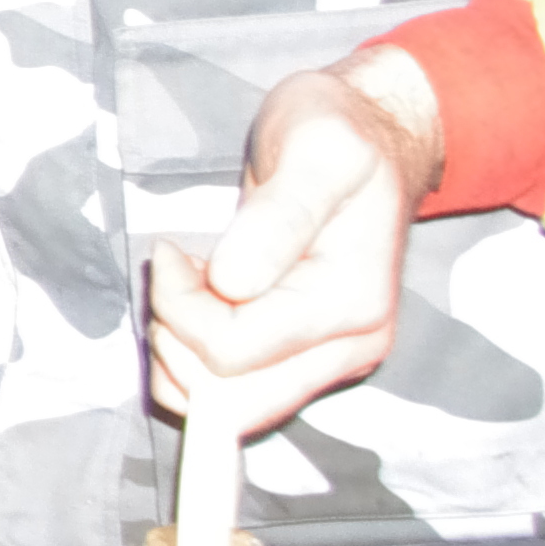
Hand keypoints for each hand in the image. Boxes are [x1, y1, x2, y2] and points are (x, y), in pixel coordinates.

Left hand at [147, 45, 440, 432]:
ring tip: (192, 285)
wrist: (372, 139)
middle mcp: (352, 347)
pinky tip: (203, 305)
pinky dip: (196, 361)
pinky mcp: (312, 362)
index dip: (179, 307)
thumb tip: (233, 282)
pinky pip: (234, 397)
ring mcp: (334, 361)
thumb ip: (278, 215)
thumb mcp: (314, 148)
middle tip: (178, 274)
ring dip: (183, 353)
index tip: (172, 251)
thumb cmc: (338, 135)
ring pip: (227, 410)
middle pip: (229, 401)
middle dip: (178, 342)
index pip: (229, 351)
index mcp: (351, 302)